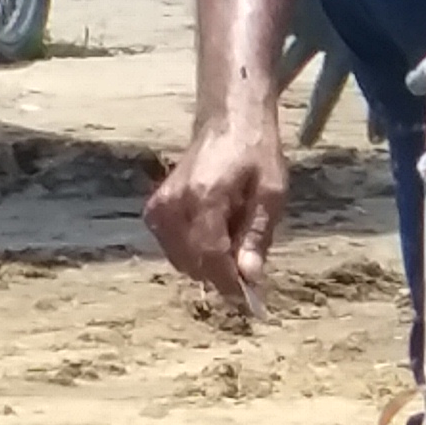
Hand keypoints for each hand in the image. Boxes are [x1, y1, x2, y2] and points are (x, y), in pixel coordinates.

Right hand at [147, 106, 290, 322]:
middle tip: (249, 265)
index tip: (249, 301)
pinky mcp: (153, 211)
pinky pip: (172, 249)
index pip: (210, 256)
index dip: (229, 283)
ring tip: (234, 235)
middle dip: (222, 273)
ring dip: (209, 263)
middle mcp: (174, 205)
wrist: (227, 123)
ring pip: (182, 260)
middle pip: (194, 263)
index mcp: (204, 198)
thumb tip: (250, 277)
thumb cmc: (255, 153)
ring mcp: (158, 208)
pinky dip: (194, 251)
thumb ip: (257, 235)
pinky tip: (215, 231)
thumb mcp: (272, 192)